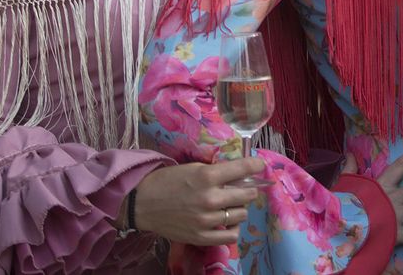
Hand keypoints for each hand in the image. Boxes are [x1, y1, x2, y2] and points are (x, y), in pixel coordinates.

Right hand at [130, 157, 265, 246]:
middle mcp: (210, 198)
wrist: (142, 204)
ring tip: (230, 206)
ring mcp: (206, 220)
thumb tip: (241, 174)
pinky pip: (230, 236)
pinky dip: (233, 229)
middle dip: (248, 189)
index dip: (256, 165)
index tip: (260, 165)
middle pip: (247, 195)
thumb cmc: (167, 181)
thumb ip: (217, 172)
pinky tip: (227, 223)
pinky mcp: (200, 237)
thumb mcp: (194, 168)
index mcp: (207, 176)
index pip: (244, 169)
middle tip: (242, 189)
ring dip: (239, 208)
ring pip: (241, 214)